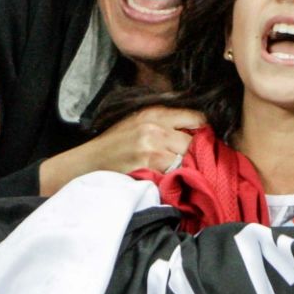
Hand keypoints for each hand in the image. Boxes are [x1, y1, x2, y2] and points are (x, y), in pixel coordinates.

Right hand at [38, 106, 203, 195]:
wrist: (87, 163)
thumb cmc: (114, 146)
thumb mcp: (138, 123)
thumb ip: (165, 124)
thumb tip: (197, 133)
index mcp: (154, 112)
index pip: (197, 117)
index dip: (205, 133)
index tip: (206, 145)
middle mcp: (154, 125)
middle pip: (195, 140)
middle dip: (198, 153)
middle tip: (197, 164)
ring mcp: (151, 145)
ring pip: (187, 157)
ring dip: (188, 168)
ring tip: (183, 174)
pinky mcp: (147, 164)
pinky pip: (175, 172)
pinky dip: (175, 178)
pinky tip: (170, 181)